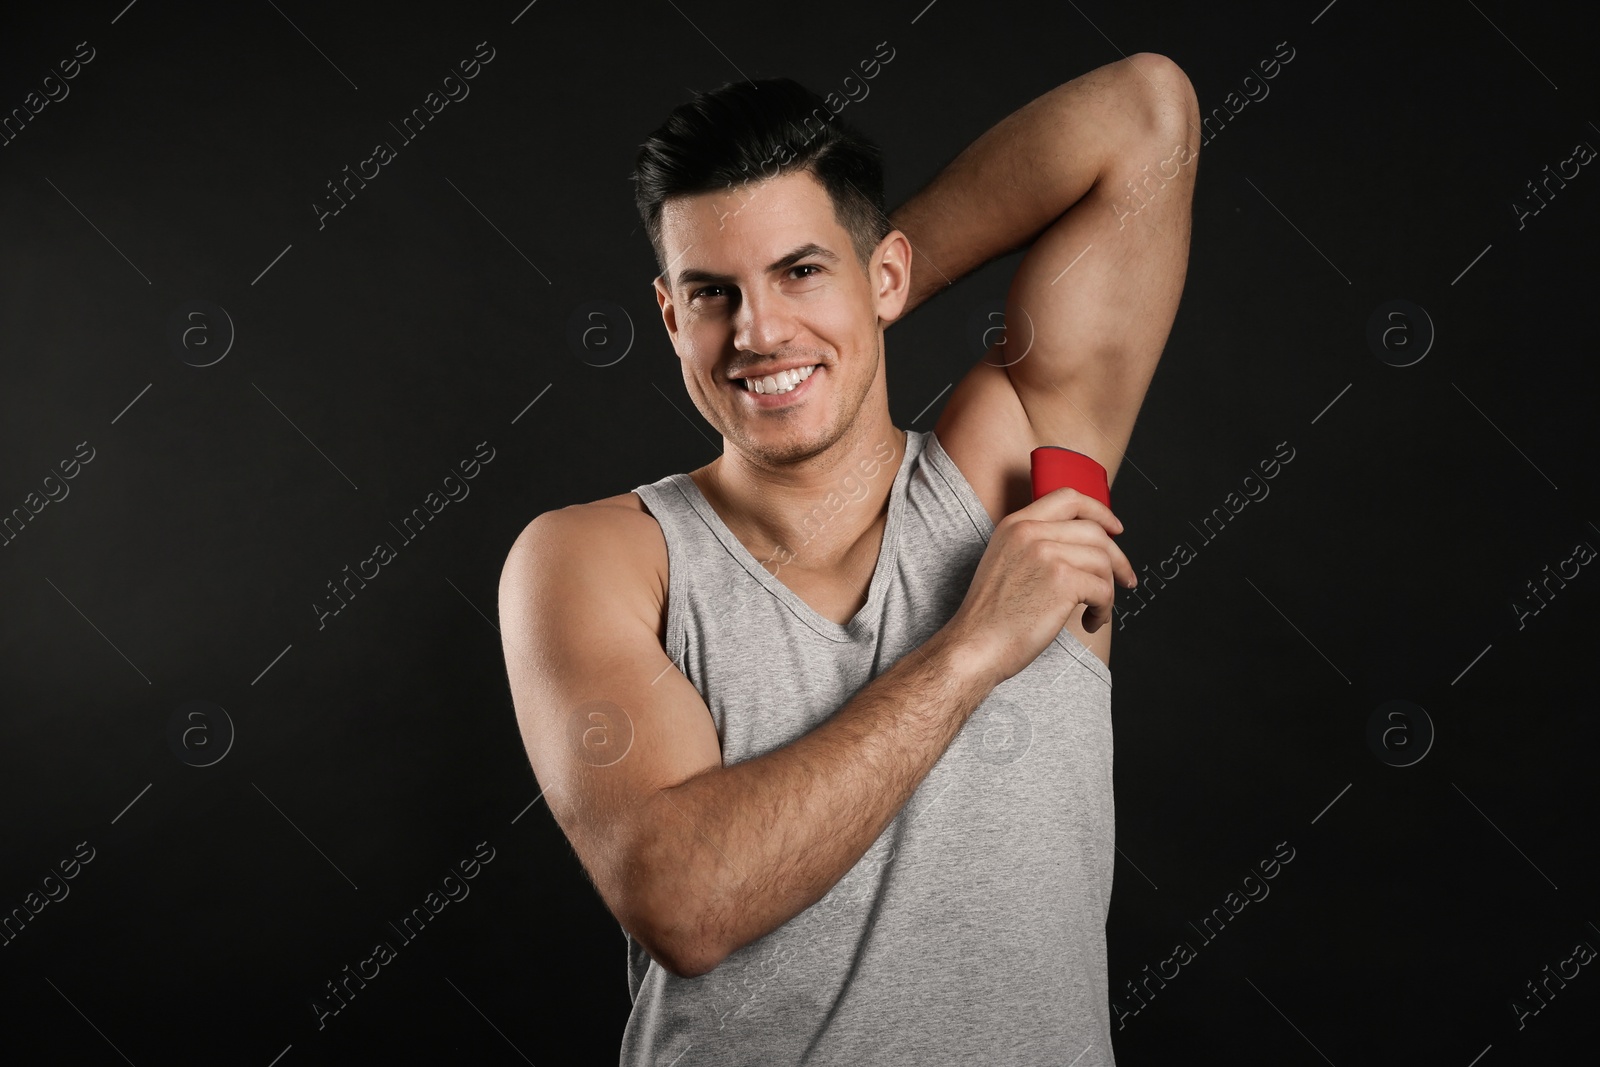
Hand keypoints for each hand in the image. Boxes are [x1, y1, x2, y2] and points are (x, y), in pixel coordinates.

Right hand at [941, 487, 1135, 685]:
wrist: (975, 646)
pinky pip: (1103, 589)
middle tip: (1125, 579)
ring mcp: (1047, 554)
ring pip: (1102, 561)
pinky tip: (1089, 622)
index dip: (1099, 511)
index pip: (1068, 498)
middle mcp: (1031, 532)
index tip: (1114, 529)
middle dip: (1117, 559)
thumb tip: (1084, 550)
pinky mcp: (1063, 581)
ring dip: (1108, 590)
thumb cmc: (991, 617)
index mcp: (1015, 524)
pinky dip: (1103, 610)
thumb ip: (1036, 546)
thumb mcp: (1006, 563)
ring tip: (1095, 611)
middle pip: (1095, 532)